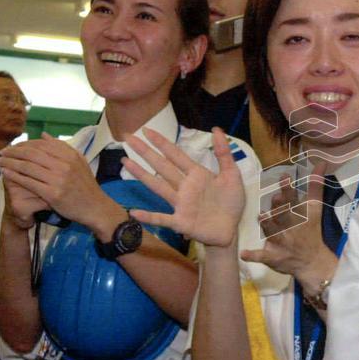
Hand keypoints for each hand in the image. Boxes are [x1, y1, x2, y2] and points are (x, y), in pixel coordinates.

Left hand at [0, 133, 117, 231]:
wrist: (95, 207)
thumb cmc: (85, 186)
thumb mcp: (79, 162)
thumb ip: (61, 148)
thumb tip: (43, 135)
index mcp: (70, 155)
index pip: (42, 144)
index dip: (24, 144)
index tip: (13, 147)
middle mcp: (64, 165)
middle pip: (32, 154)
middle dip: (13, 152)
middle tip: (1, 152)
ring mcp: (58, 179)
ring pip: (27, 167)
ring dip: (9, 163)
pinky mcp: (52, 193)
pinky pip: (28, 182)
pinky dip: (14, 176)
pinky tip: (5, 173)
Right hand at [123, 127, 244, 247]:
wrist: (231, 230)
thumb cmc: (230, 203)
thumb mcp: (232, 175)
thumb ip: (224, 154)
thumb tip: (216, 129)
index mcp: (196, 175)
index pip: (175, 155)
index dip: (161, 142)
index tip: (146, 130)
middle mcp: (184, 187)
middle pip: (162, 166)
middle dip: (146, 152)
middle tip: (127, 137)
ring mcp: (180, 204)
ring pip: (158, 187)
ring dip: (142, 175)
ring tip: (126, 162)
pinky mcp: (181, 222)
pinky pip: (162, 219)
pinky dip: (149, 217)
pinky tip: (134, 212)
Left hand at [241, 163, 338, 289]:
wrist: (312, 262)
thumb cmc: (310, 230)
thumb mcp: (315, 208)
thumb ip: (315, 185)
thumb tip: (321, 163)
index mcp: (298, 215)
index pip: (293, 199)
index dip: (289, 189)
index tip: (284, 177)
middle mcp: (290, 227)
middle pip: (284, 215)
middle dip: (280, 207)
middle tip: (276, 198)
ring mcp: (281, 243)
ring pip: (273, 233)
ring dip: (268, 226)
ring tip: (261, 217)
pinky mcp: (273, 257)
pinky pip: (263, 256)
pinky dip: (254, 256)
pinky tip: (244, 254)